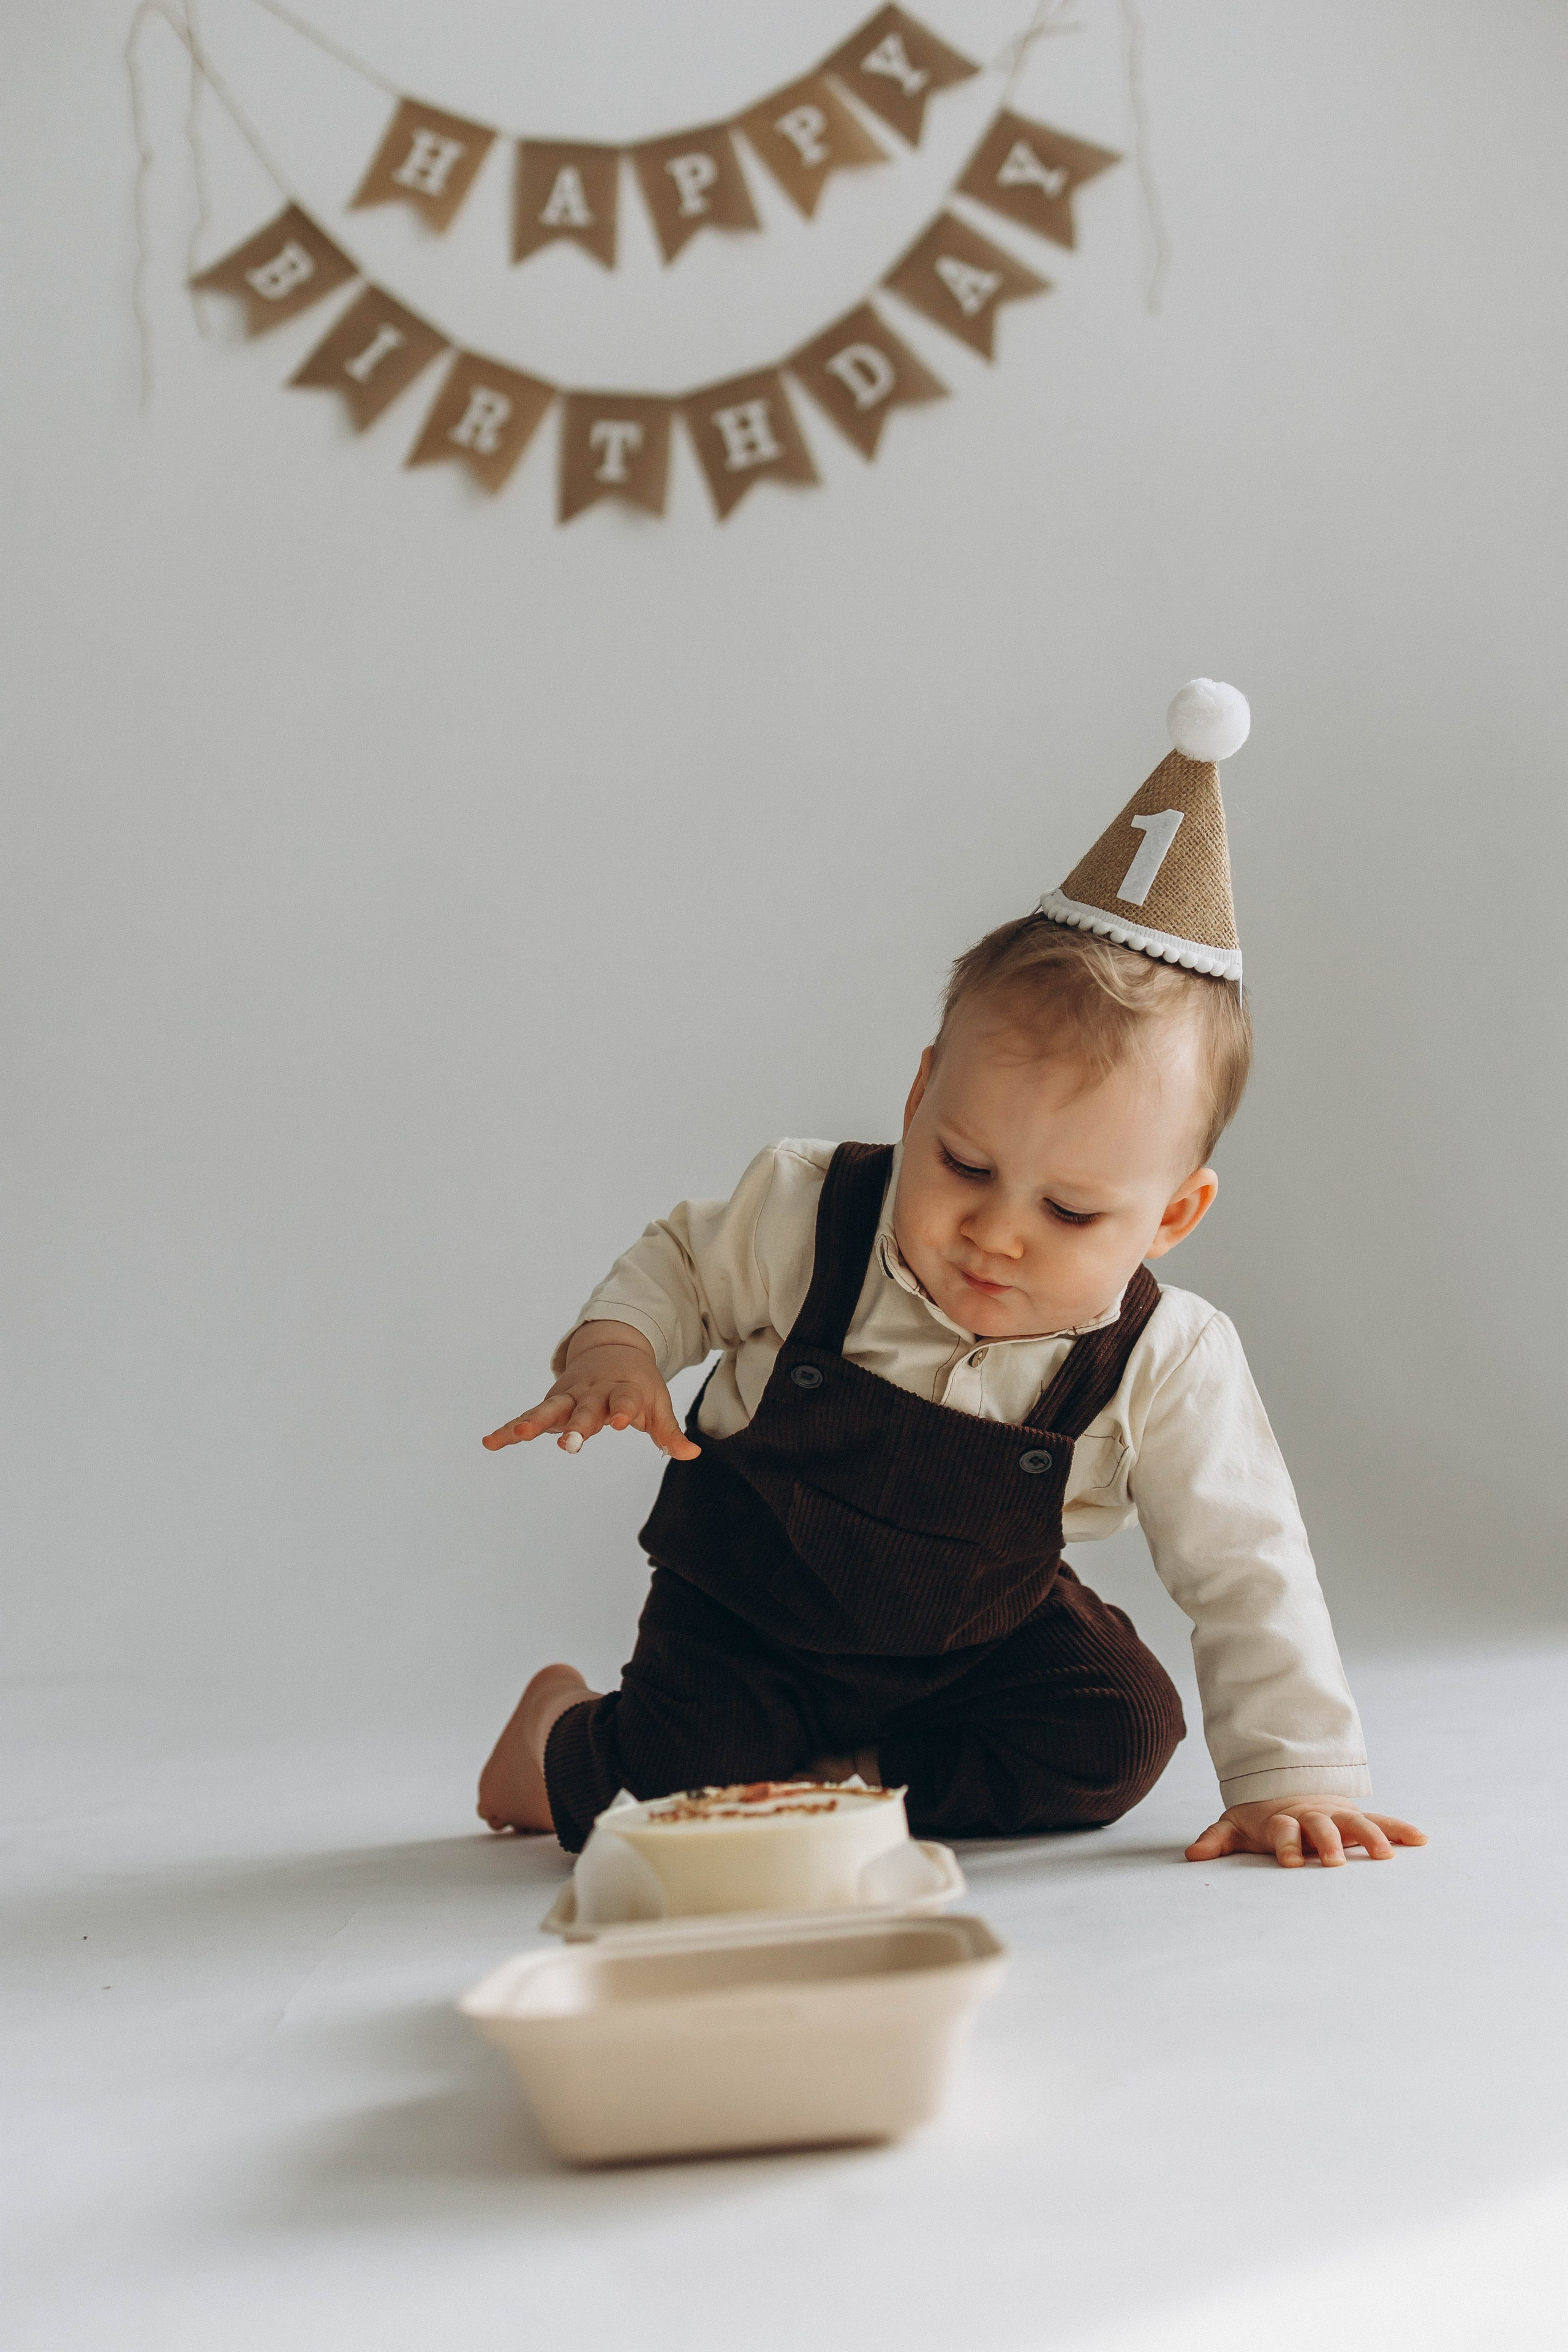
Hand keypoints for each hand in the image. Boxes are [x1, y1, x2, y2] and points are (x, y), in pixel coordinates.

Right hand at [482, 1321, 700, 1460]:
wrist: (614, 1348)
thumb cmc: (638, 1384)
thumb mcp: (657, 1403)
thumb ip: (668, 1432)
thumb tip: (692, 1455)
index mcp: (623, 1391)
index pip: (623, 1401)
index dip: (622, 1411)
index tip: (619, 1422)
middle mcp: (593, 1393)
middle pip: (584, 1410)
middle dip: (576, 1426)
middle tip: (568, 1442)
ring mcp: (569, 1396)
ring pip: (549, 1410)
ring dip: (534, 1423)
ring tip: (518, 1436)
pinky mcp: (551, 1402)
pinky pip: (527, 1415)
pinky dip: (510, 1427)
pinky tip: (490, 1442)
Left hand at [1185, 1795, 1426, 1868]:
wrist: (1286, 1789)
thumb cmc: (1262, 1818)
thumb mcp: (1236, 1825)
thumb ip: (1218, 1840)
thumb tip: (1193, 1856)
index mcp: (1284, 1821)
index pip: (1284, 1831)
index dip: (1287, 1844)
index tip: (1291, 1861)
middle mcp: (1313, 1817)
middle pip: (1322, 1827)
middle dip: (1328, 1843)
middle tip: (1335, 1862)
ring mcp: (1337, 1816)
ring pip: (1356, 1824)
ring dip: (1370, 1838)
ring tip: (1386, 1856)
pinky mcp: (1357, 1820)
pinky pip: (1382, 1823)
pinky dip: (1400, 1830)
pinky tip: (1420, 1840)